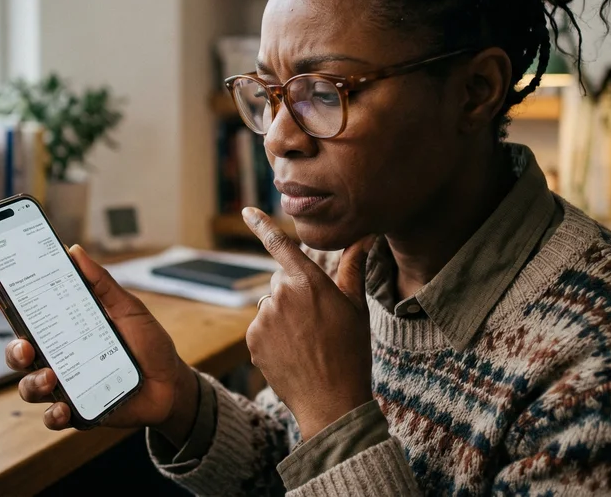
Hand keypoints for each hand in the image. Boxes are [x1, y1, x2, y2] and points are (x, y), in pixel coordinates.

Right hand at [5, 245, 199, 444]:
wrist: (172, 384)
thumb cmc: (148, 343)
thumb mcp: (127, 308)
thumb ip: (102, 283)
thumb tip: (75, 251)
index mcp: (66, 329)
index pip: (30, 317)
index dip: (9, 306)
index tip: (0, 294)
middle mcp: (60, 357)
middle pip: (20, 354)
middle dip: (15, 351)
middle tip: (26, 348)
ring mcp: (66, 385)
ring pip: (30, 387)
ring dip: (33, 383)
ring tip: (50, 378)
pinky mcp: (77, 411)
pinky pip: (54, 417)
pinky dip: (54, 415)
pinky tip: (64, 409)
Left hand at [243, 207, 375, 438]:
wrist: (331, 400)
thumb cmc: (350, 352)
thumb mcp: (356, 307)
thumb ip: (353, 268)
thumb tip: (364, 237)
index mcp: (309, 282)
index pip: (281, 245)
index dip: (261, 225)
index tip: (245, 210)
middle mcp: (282, 294)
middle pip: (281, 282)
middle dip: (294, 293)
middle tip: (317, 322)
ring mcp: (264, 317)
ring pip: (270, 305)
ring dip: (283, 317)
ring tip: (306, 342)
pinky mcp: (252, 339)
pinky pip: (261, 328)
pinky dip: (272, 337)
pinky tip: (292, 353)